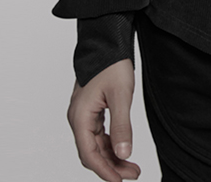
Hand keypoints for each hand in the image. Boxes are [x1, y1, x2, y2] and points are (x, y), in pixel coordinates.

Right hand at [66, 59, 140, 180]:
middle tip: (133, 174)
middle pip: (91, 152)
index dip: (105, 171)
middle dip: (111, 166)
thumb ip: (122, 126)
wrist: (107, 42)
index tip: (120, 181)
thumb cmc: (112, 64)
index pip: (89, 154)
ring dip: (112, 157)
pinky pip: (98, 134)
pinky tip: (122, 149)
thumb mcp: (121, 96)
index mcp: (80, 117)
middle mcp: (77, 118)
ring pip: (95, 144)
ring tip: (132, 166)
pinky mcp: (90, 109)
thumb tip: (124, 154)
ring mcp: (82, 114)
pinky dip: (110, 144)